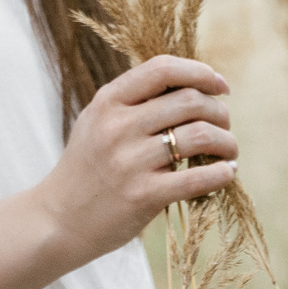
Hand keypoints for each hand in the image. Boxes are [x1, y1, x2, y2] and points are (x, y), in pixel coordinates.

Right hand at [31, 56, 237, 267]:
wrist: (58, 220)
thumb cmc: (87, 168)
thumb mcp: (97, 121)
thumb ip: (134, 100)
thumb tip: (191, 85)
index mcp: (108, 101)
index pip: (162, 69)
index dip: (199, 72)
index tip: (220, 86)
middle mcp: (118, 126)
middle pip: (190, 101)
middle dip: (219, 111)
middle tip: (224, 125)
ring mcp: (130, 161)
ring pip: (200, 136)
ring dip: (226, 142)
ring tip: (229, 151)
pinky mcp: (143, 195)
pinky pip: (197, 178)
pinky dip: (221, 173)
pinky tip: (227, 173)